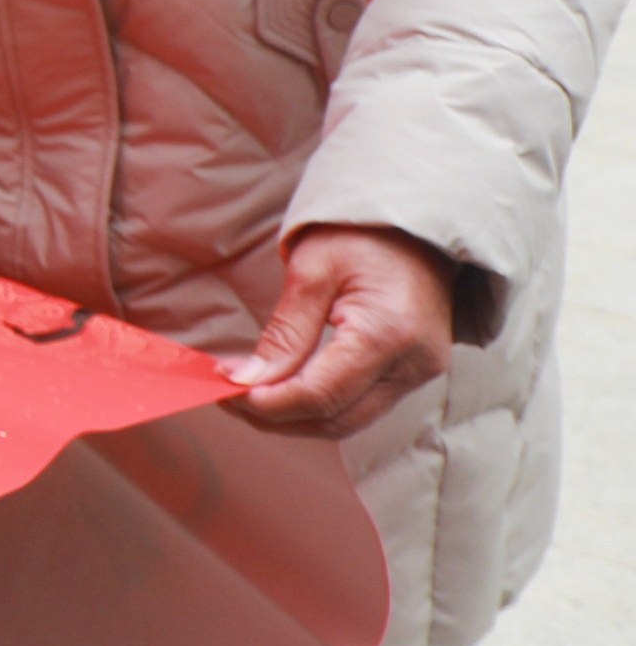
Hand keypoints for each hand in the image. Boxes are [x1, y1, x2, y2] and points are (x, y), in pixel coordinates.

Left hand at [230, 223, 459, 438]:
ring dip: (295, 418)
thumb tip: (247, 380)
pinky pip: (362, 406)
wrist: (418, 224)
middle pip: (336, 419)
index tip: (225, 393)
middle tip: (227, 399)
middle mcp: (413, 363)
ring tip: (248, 397)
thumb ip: (284, 333)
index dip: (269, 403)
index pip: (320, 394)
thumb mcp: (312, 271)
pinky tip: (284, 389)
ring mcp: (420, 372)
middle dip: (276, 418)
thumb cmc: (363, 235)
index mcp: (387, 333)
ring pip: (349, 421)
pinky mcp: (414, 372)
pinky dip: (319, 405)